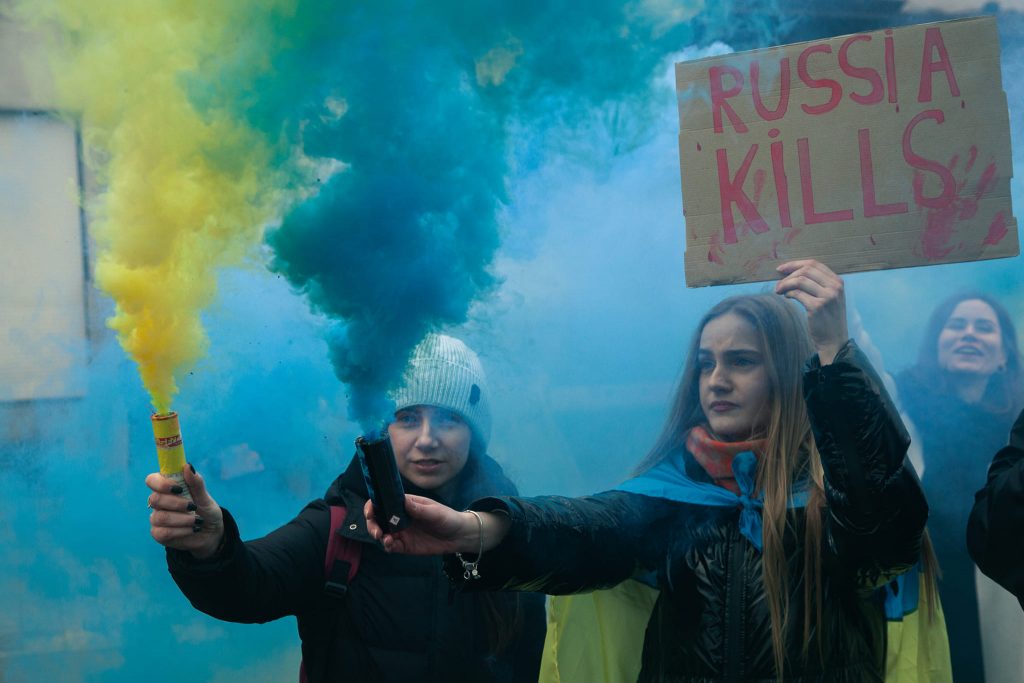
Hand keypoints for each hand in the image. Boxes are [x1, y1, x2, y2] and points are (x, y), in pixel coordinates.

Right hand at [146, 464, 223, 558]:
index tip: (179, 488)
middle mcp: (159, 502)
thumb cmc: (205, 510)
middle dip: (176, 503)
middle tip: (192, 506)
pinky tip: (191, 529)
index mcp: (167, 488)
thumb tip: (188, 466)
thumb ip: (196, 482)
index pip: (152, 480)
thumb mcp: (205, 496)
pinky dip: (181, 531)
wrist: (211, 531)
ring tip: (197, 520)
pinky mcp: (158, 534)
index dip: (161, 484)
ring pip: (160, 517)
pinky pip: (162, 533)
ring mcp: (157, 518)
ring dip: (182, 519)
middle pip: (155, 499)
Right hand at [364, 495, 505, 554]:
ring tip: (385, 539)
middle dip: (372, 524)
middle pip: (378, 519)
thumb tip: (403, 501)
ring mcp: (401, 532)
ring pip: (382, 533)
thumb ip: (419, 509)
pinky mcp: (405, 546)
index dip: (373, 505)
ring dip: (378, 535)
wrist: (458, 536)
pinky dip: (387, 546)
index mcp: (405, 504)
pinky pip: (390, 546)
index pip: (384, 502)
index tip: (371, 511)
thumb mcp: (435, 512)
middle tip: (377, 531)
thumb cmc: (447, 518)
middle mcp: (399, 517)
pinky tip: (390, 545)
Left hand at [775, 259, 847, 364]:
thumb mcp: (829, 297)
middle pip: (806, 270)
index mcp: (837, 281)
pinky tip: (786, 297)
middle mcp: (834, 287)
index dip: (795, 264)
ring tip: (779, 291)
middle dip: (788, 274)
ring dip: (785, 284)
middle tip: (778, 284)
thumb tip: (792, 272)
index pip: (814, 264)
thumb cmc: (828, 318)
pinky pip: (797, 293)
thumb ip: (818, 284)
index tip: (781, 269)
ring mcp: (827, 296)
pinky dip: (788, 294)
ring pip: (800, 280)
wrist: (834, 341)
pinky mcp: (817, 307)